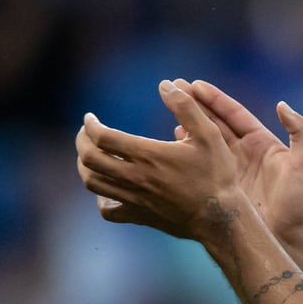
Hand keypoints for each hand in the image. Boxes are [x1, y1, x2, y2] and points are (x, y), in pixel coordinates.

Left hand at [75, 80, 244, 242]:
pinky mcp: (139, 215)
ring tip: (91, 155)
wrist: (220, 218)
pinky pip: (107, 211)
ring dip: (85, 166)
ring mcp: (135, 199)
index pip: (103, 137)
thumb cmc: (216, 175)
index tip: (90, 118)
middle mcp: (135, 177)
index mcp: (148, 155)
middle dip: (82, 142)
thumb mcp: (209, 134)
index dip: (90, 125)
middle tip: (86, 134)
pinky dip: (100, 198)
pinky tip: (108, 189)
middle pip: (90, 159)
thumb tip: (165, 85)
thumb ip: (186, 106)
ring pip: (93, 183)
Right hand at [177, 79, 302, 239]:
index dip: (215, 99)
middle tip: (175, 88)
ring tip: (170, 110)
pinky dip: (188, 150)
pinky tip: (174, 140)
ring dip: (189, 124)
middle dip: (196, 105)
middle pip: (216, 122)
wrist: (288, 237)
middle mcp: (245, 152)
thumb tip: (282, 105)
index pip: (234, 114)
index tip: (195, 85)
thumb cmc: (300, 201)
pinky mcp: (222, 186)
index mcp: (263, 142)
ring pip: (206, 141)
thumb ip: (300, 131)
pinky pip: (202, 164)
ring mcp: (231, 169)